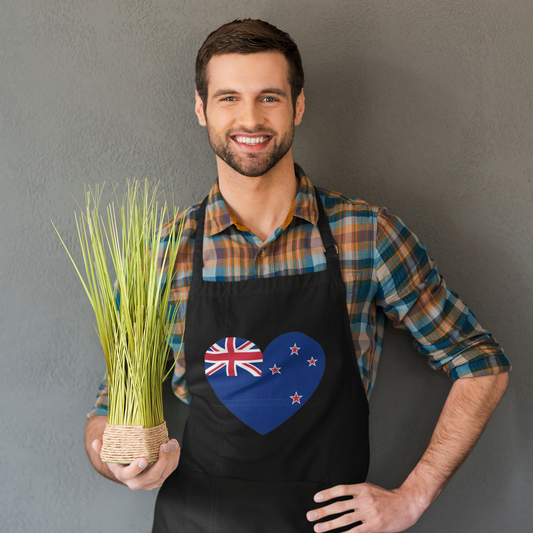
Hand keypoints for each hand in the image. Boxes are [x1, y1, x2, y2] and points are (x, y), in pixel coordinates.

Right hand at [91, 438, 180, 489]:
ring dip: (171, 458)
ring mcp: (150, 481)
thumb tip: (96, 442)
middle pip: (152, 476)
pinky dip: (174, 458)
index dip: (137, 469)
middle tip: (164, 445)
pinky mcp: (160, 477)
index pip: (130, 475)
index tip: (144, 459)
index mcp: (124, 475)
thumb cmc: (119, 458)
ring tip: (171, 443)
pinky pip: (170, 470)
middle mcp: (138, 482)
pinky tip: (175, 445)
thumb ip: (103, 448)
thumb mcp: (110, 453)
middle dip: (161, 462)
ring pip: (164, 474)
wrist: (129, 467)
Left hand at [306, 482, 423, 532]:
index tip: (316, 498)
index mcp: (362, 488)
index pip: (341, 490)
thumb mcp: (370, 489)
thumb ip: (356, 493)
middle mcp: (364, 499)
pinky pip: (356, 531)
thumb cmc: (387, 498)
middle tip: (310, 515)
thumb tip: (338, 498)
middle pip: (339, 505)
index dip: (327, 494)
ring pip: (344, 519)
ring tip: (318, 527)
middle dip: (322, 511)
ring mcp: (369, 513)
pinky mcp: (373, 526)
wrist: (406, 505)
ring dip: (329, 525)